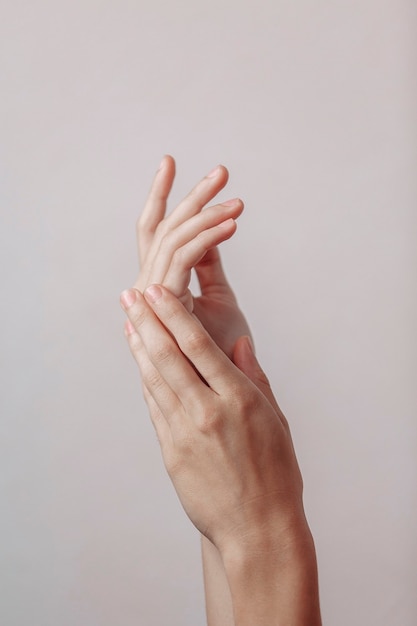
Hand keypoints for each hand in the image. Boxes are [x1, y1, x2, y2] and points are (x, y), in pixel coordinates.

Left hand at [120, 284, 308, 557]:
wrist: (258, 530)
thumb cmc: (276, 474)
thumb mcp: (275, 419)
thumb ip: (253, 377)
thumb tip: (238, 343)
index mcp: (238, 398)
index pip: (198, 344)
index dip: (173, 313)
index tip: (157, 292)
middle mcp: (207, 410)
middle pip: (168, 355)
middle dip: (146, 320)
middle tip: (129, 295)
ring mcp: (184, 433)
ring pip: (155, 379)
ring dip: (139, 347)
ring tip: (127, 322)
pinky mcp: (171, 452)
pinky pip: (154, 407)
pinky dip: (145, 380)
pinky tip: (139, 363)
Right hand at [134, 156, 250, 357]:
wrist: (226, 394)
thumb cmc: (224, 351)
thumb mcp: (220, 300)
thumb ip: (210, 267)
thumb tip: (213, 236)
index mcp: (160, 284)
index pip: (154, 232)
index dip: (161, 196)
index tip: (170, 163)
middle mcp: (150, 288)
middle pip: (162, 230)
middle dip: (188, 196)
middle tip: (221, 171)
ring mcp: (154, 298)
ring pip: (172, 240)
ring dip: (205, 214)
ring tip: (237, 201)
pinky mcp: (167, 307)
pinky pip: (182, 260)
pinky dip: (207, 237)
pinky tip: (231, 224)